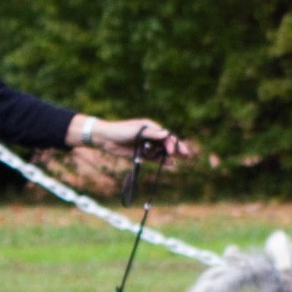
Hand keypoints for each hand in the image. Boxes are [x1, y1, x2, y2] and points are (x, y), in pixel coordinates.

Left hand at [74, 116, 195, 159]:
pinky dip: (160, 160)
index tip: (172, 151)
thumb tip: (166, 133)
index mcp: (150, 127)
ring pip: (161, 150)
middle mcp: (150, 135)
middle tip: (187, 155)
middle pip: (166, 142)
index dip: (171, 143)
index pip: (165, 135)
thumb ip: (151, 133)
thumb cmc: (120, 131)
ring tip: (180, 160)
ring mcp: (146, 144)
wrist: (105, 138)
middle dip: (176, 148)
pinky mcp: (140, 153)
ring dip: (170, 155)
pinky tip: (169, 164)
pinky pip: (153, 157)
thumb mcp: (136, 131)